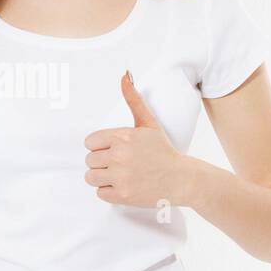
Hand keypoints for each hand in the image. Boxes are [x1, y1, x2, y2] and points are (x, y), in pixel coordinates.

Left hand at [83, 70, 191, 207]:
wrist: (181, 178)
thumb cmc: (162, 150)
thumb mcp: (148, 123)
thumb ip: (133, 99)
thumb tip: (125, 74)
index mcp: (122, 136)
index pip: (89, 143)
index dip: (100, 147)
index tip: (113, 150)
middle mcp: (119, 155)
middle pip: (89, 160)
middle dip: (101, 163)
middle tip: (119, 164)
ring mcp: (120, 176)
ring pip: (90, 177)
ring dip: (102, 177)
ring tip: (118, 175)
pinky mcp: (122, 195)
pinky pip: (99, 193)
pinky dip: (109, 191)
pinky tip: (123, 185)